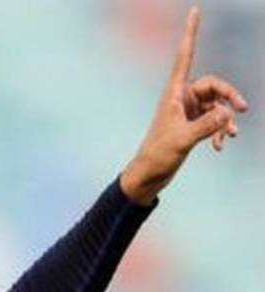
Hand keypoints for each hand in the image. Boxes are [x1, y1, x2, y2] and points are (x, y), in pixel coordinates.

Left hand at [120, 7, 248, 205]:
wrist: (148, 175)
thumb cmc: (157, 155)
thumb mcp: (182, 140)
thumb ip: (206, 126)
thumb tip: (228, 114)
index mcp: (173, 93)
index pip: (185, 56)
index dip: (190, 33)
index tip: (195, 10)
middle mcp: (181, 98)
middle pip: (214, 85)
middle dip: (230, 95)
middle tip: (243, 109)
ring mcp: (187, 111)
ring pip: (218, 104)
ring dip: (226, 119)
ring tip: (230, 136)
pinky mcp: (192, 124)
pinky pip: (215, 120)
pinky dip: (220, 130)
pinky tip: (220, 146)